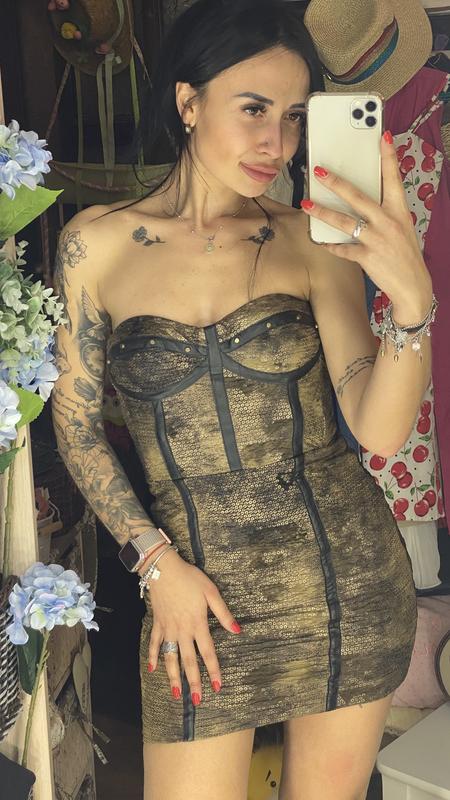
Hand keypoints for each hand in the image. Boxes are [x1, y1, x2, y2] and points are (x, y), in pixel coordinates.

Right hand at [145, 549, 240, 704]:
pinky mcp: (157, 623)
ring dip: (173, 676)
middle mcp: (182, 630)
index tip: (217, 687)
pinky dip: (152, 656)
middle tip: (198, 700)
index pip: (207, 652)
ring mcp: (168, 628)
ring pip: (170, 657)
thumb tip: (237, 630)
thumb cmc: (190, 578)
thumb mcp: (211, 592)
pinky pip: (154, 643)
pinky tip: (151, 669)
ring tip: (176, 694)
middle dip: (193, 681)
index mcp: (197, 623)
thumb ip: (223, 613)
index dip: (213, 670)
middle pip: (188, 661)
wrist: (163, 569)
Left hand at [301, 131, 432, 321]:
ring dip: (323, 212)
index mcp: (399, 211)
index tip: (383, 136)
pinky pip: (343, 249)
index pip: (394, 178)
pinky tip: (320, 241)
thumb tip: (362, 199)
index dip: (388, 157)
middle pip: (359, 197)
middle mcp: (388, 222)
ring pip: (344, 221)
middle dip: (337, 182)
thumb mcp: (401, 227)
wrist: (413, 287)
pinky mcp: (367, 257)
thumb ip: (385, 212)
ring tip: (306, 204)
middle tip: (319, 171)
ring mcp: (377, 240)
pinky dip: (331, 246)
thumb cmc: (404, 254)